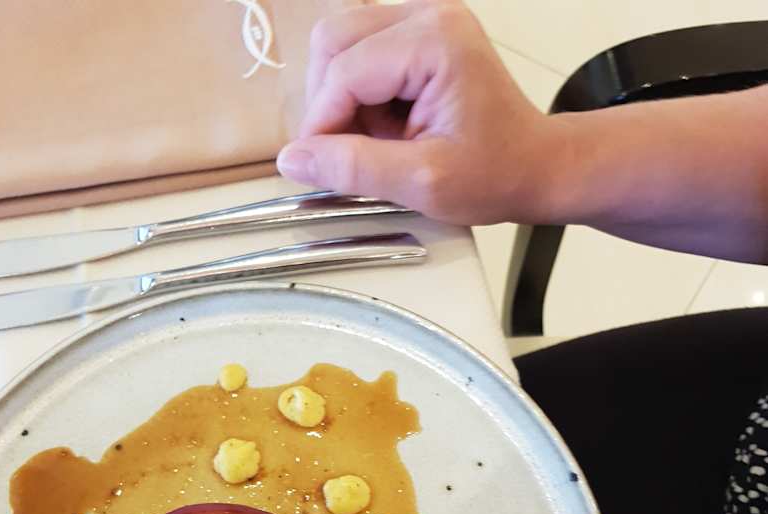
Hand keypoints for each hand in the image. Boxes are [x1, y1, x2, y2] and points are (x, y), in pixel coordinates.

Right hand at [277, 0, 559, 224]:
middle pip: (334, 41)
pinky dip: (359, 94)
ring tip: (376, 140)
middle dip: (327, 103)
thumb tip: (291, 159)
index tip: (317, 168)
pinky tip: (386, 127)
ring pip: (341, 44)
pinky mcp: (419, 34)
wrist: (536, 166)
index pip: (344, 71)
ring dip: (341, 98)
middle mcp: (426, 13)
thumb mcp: (422, 182)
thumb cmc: (495, 174)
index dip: (321, 123)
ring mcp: (423, 18)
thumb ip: (354, 168)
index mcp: (434, 40)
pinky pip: (361, 53)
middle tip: (348, 153)